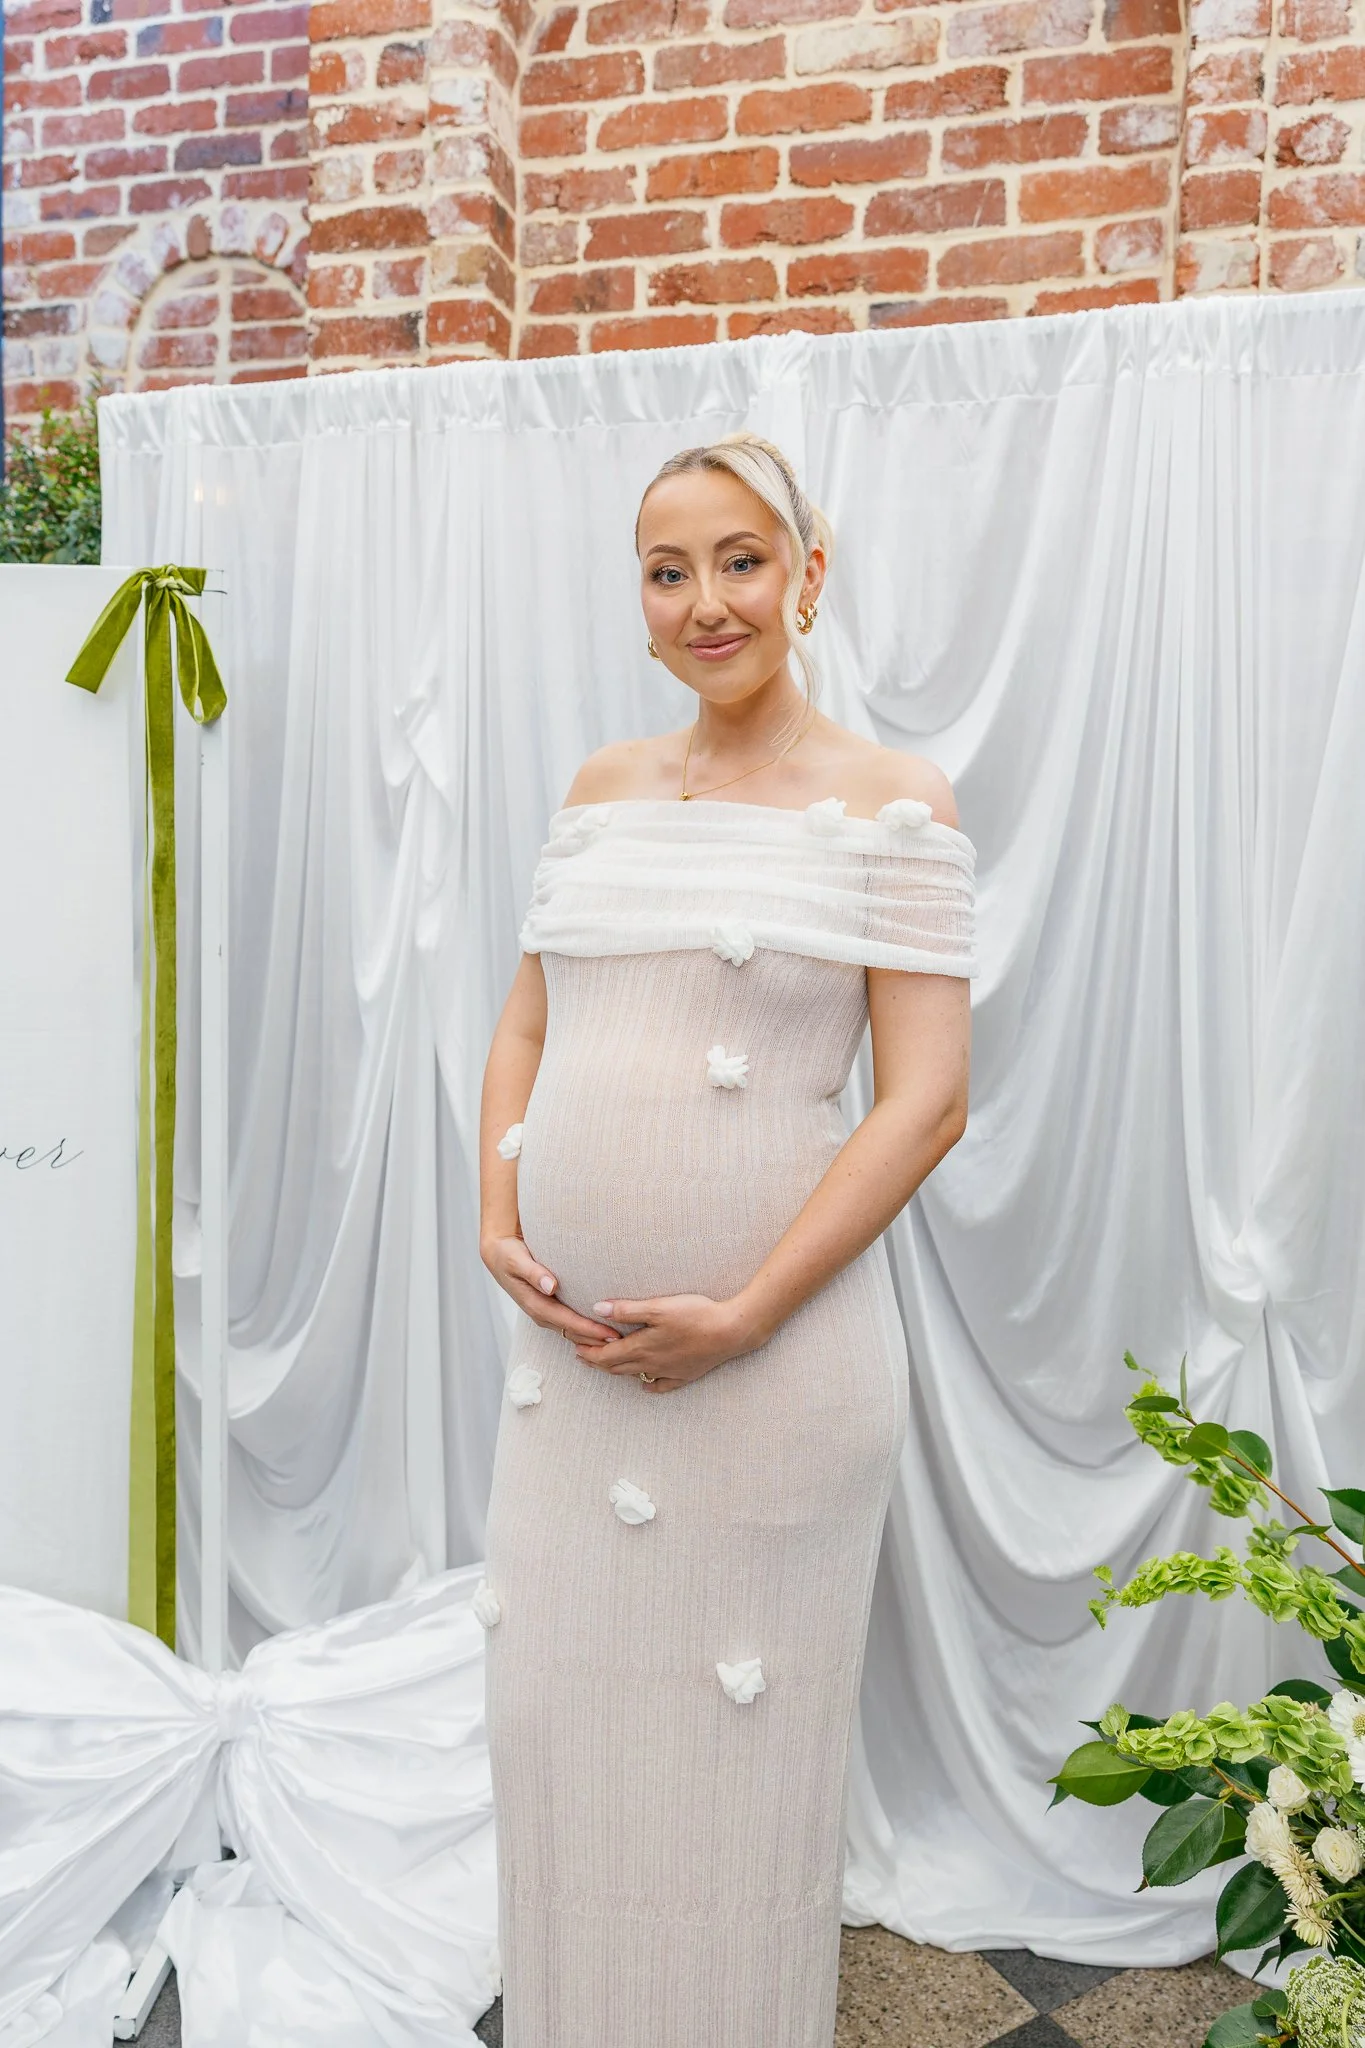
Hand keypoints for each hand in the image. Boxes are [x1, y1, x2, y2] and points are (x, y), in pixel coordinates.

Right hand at [481, 1235, 619, 1345]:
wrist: (498, 1255)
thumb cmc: (509, 1255)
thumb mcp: (517, 1260)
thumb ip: (534, 1273)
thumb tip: (550, 1286)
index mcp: (535, 1304)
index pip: (567, 1321)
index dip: (589, 1329)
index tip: (609, 1333)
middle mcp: (541, 1313)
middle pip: (573, 1332)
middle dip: (595, 1340)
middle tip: (623, 1342)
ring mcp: (545, 1313)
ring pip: (572, 1332)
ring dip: (592, 1338)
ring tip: (617, 1341)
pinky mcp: (549, 1309)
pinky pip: (569, 1325)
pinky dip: (586, 1331)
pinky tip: (601, 1331)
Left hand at [573, 1294, 751, 1393]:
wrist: (731, 1332)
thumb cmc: (695, 1315)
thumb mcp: (658, 1307)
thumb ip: (627, 1309)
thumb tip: (597, 1309)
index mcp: (642, 1347)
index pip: (606, 1355)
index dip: (588, 1352)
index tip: (574, 1348)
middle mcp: (651, 1364)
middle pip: (617, 1367)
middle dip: (597, 1362)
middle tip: (582, 1357)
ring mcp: (668, 1372)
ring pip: (635, 1376)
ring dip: (617, 1371)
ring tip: (606, 1366)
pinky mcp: (685, 1375)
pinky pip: (661, 1386)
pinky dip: (649, 1385)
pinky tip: (645, 1385)